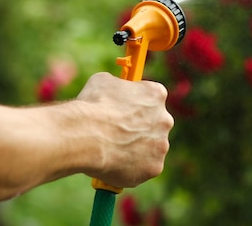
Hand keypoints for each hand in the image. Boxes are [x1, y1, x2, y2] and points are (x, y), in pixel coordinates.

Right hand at [76, 72, 173, 187]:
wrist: (86, 135)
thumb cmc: (92, 105)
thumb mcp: (103, 82)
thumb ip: (117, 87)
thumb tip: (113, 92)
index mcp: (156, 94)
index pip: (151, 98)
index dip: (136, 105)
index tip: (125, 110)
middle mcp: (165, 120)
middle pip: (154, 125)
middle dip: (139, 129)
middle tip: (118, 134)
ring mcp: (161, 145)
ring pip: (150, 148)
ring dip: (135, 150)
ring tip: (111, 150)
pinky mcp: (154, 168)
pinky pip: (143, 169)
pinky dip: (130, 168)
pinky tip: (113, 164)